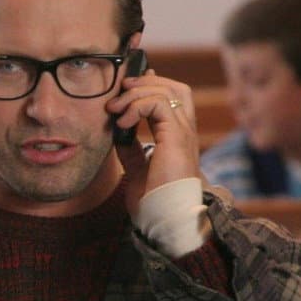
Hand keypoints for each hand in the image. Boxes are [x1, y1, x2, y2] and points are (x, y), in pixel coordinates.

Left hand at [106, 69, 199, 213]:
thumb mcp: (137, 169)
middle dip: (146, 82)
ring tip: (114, 109)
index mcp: (178, 137)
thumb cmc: (154, 200)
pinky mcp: (177, 138)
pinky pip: (160, 105)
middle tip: (120, 90)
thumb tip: (118, 133)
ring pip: (167, 92)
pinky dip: (138, 106)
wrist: (163, 218)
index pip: (174, 97)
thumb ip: (131, 150)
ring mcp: (184, 133)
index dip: (152, 85)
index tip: (126, 86)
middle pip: (175, 87)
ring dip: (136, 94)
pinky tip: (123, 121)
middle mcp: (185, 131)